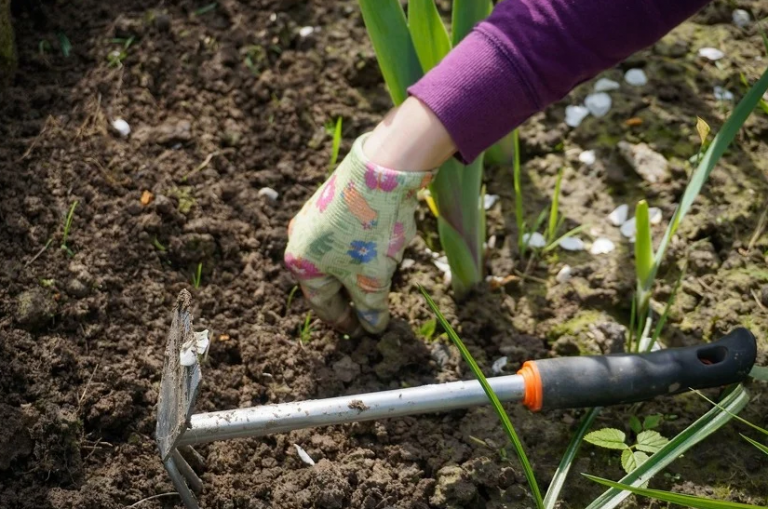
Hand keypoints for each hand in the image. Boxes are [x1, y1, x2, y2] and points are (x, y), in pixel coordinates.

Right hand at [284, 132, 436, 334]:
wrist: (382, 170)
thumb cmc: (370, 231)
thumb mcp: (372, 279)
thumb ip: (371, 308)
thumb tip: (373, 327)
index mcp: (301, 264)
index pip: (323, 304)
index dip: (344, 322)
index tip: (361, 332)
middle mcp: (300, 240)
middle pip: (328, 280)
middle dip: (351, 295)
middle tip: (370, 311)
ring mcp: (314, 217)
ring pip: (337, 257)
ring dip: (357, 271)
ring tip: (381, 279)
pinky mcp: (332, 201)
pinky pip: (344, 236)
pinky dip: (361, 249)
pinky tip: (381, 248)